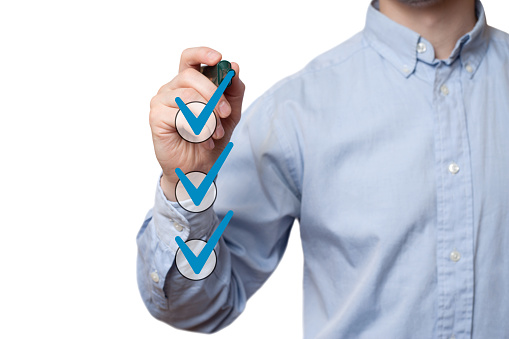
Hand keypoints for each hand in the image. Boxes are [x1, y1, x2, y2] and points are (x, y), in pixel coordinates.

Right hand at [149, 47, 244, 200]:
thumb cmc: (211, 141)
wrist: (199, 169)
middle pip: (191, 76)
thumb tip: (234, 68)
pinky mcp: (156, 117)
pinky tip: (202, 141)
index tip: (219, 58)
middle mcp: (171, 89)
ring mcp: (161, 102)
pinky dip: (197, 129)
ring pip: (188, 96)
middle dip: (213, 94)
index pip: (190, 58)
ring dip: (208, 117)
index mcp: (188, 84)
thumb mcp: (229, 115)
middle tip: (225, 112)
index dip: (203, 53)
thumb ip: (233, 92)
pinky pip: (180, 115)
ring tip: (215, 134)